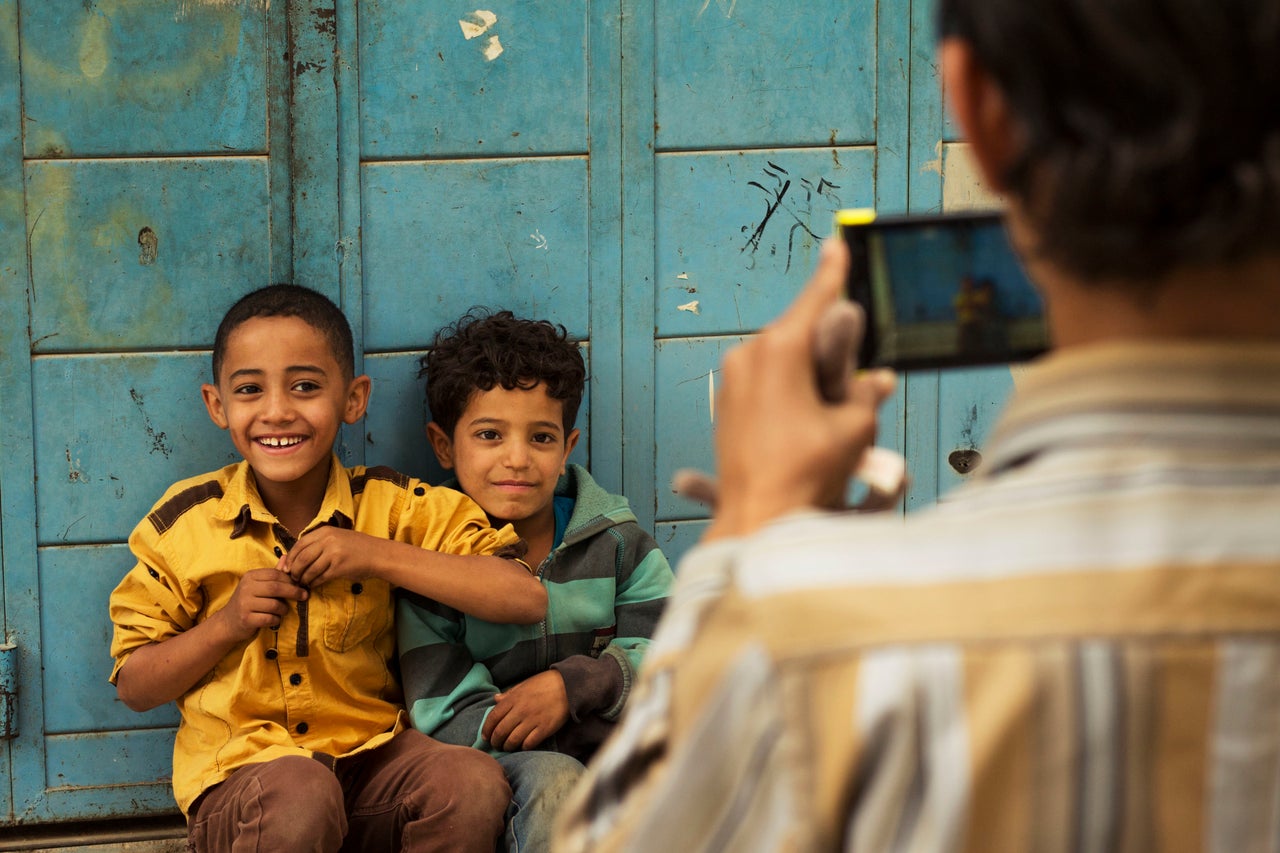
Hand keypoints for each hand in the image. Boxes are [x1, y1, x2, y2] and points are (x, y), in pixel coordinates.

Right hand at [217, 566, 307, 641]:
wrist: (228, 622)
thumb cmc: (248, 602)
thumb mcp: (257, 585)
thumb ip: (273, 574)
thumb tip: (286, 557)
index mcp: (250, 577)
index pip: (275, 574)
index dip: (290, 580)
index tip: (301, 585)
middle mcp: (246, 588)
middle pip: (276, 588)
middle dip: (293, 592)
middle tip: (304, 596)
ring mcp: (244, 604)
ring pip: (274, 604)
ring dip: (284, 609)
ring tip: (283, 610)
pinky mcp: (246, 619)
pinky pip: (269, 618)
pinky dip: (276, 619)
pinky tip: (275, 619)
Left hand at [285, 527, 385, 586]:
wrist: (378, 555)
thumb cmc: (357, 548)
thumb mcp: (337, 537)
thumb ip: (319, 543)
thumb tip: (297, 556)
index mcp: (326, 531)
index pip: (299, 544)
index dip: (291, 557)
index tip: (287, 567)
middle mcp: (328, 540)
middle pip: (301, 557)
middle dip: (294, 570)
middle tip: (294, 577)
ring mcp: (334, 553)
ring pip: (309, 569)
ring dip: (304, 578)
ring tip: (304, 582)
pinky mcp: (339, 567)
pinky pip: (320, 577)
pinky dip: (314, 582)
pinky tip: (314, 584)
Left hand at [483, 671, 569, 750]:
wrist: (568, 685)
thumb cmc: (545, 684)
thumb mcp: (524, 685)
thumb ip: (508, 694)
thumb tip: (495, 699)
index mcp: (513, 698)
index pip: (493, 717)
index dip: (486, 729)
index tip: (485, 736)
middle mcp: (520, 710)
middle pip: (500, 731)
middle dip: (495, 741)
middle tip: (496, 745)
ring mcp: (532, 720)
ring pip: (512, 740)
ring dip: (507, 746)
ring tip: (507, 747)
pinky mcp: (544, 728)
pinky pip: (528, 743)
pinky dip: (522, 747)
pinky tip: (522, 745)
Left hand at [705, 238, 895, 538]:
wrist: (755, 518)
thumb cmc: (805, 473)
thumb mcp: (854, 428)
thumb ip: (865, 392)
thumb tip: (874, 380)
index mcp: (780, 350)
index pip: (816, 299)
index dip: (833, 271)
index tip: (837, 244)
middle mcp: (748, 356)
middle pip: (800, 334)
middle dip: (831, 349)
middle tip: (854, 378)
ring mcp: (732, 381)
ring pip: (783, 362)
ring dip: (812, 376)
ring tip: (833, 415)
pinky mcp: (726, 406)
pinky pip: (766, 384)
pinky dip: (791, 393)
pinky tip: (809, 425)